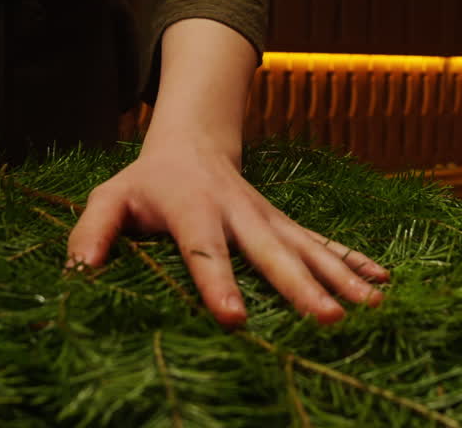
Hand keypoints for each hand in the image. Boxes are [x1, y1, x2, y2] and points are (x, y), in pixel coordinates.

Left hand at [66, 140, 389, 327]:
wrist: (192, 142)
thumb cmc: (145, 183)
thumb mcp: (109, 198)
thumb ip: (92, 233)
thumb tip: (78, 274)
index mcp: (192, 208)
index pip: (203, 250)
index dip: (217, 284)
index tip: (234, 319)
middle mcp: (238, 212)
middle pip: (271, 253)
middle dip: (301, 287)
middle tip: (328, 318)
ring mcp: (267, 218)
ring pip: (308, 248)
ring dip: (341, 277)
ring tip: (372, 307)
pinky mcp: (284, 224)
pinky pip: (322, 242)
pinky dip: (353, 260)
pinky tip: (383, 282)